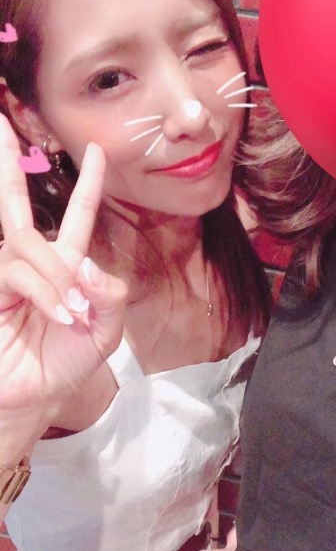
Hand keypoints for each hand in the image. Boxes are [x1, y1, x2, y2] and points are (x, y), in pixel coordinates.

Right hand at [0, 116, 126, 419]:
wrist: (37, 398)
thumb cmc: (66, 365)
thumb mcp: (105, 332)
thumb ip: (110, 295)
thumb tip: (86, 262)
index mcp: (64, 266)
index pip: (77, 217)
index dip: (89, 185)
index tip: (98, 151)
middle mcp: (30, 263)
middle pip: (15, 203)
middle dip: (6, 163)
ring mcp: (5, 274)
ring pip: (30, 247)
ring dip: (56, 279)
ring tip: (73, 315)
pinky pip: (18, 271)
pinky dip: (44, 291)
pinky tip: (60, 315)